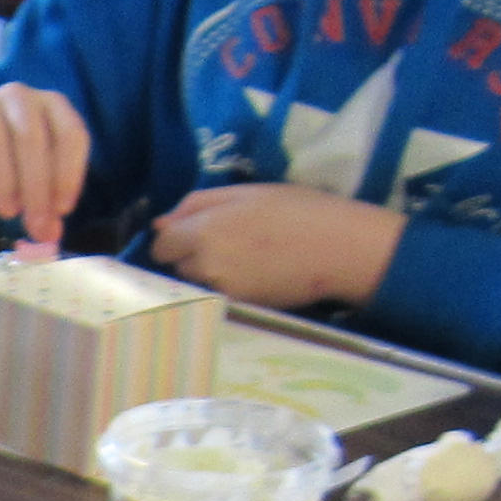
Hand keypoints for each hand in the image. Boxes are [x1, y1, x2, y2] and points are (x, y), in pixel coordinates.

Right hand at [0, 84, 91, 243]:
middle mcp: (18, 96)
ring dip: (2, 180)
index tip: (62, 210)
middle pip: (30, 137)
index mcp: (52, 104)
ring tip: (7, 212)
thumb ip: (48, 205)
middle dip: (35, 186)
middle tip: (34, 223)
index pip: (69, 133)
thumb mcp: (39, 182)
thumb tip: (49, 234)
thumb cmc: (15, 163)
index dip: (69, 174)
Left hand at [149, 182, 402, 309]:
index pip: (162, 244)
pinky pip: (220, 295)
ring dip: (210, 272)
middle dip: (193, 254)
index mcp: (204, 230)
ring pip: (198, 282)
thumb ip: (198, 204)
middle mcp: (206, 265)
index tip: (194, 232)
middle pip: (178, 265)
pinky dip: (230, 286)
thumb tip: (160, 222)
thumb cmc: (298, 210)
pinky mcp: (240, 307)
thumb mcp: (247, 192)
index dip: (175, 237)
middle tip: (229, 241)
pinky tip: (257, 273)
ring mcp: (222, 290)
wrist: (339, 248)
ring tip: (247, 257)